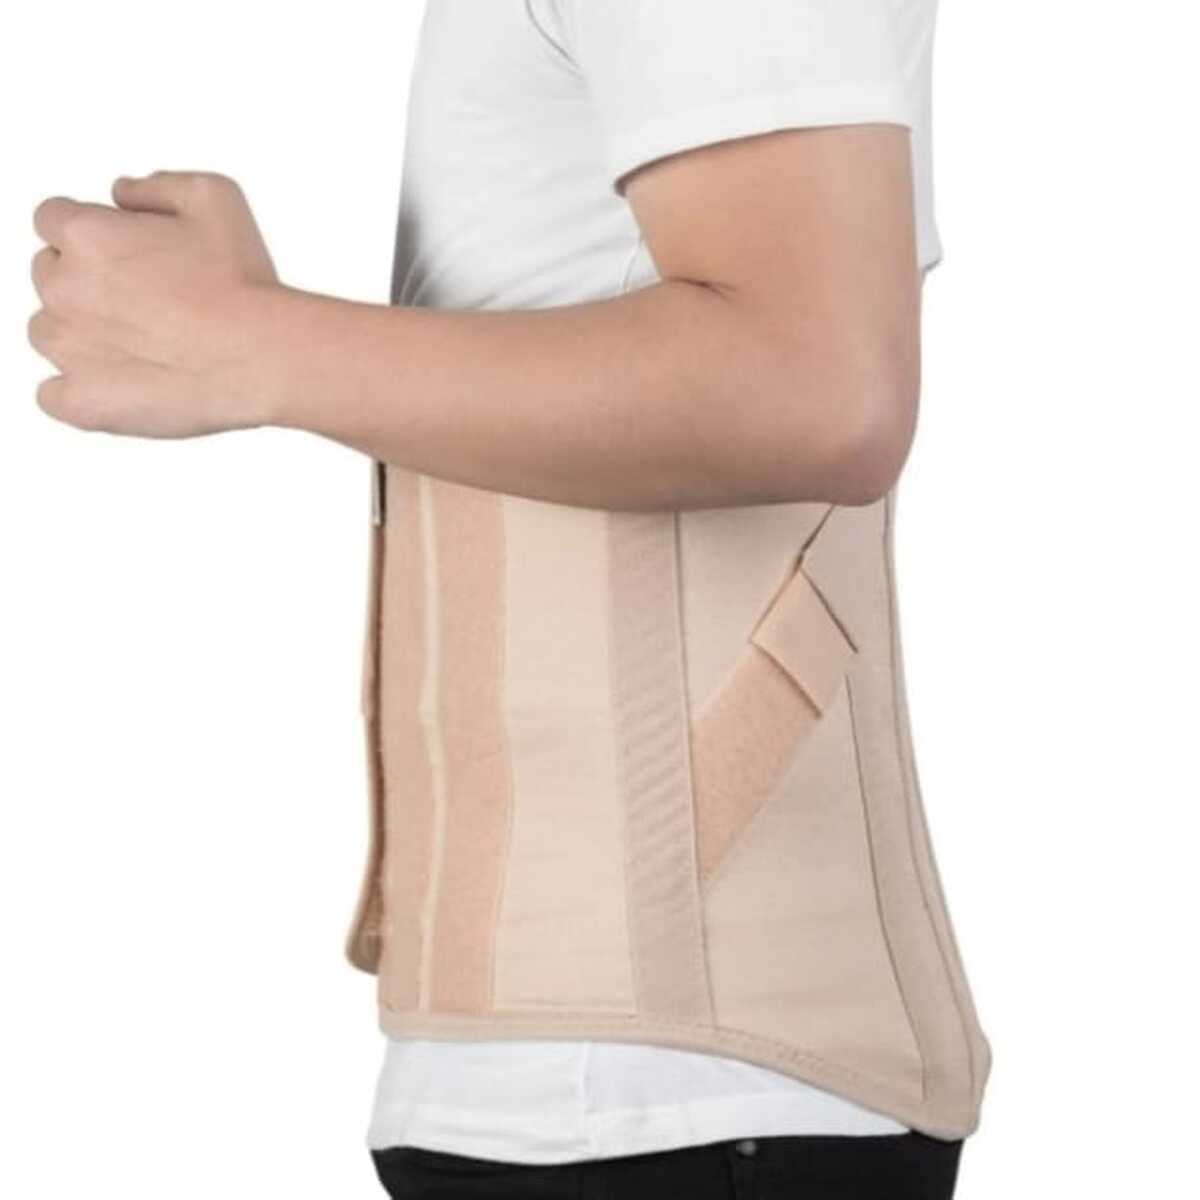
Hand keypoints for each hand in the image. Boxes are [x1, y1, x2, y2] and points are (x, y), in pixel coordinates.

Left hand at [29, 169, 280, 436]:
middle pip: (48, 275)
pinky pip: (52, 396)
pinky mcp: (81, 400)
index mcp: (86, 234)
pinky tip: (118, 384)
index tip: (122, 253)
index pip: (52, 219)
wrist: (262, 357)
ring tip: (139, 345)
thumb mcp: (214, 196)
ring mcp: (68, 348)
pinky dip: (77, 390)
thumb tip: (123, 194)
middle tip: (143, 300)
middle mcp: (63, 287)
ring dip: (80, 334)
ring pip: (47, 332)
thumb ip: (157, 184)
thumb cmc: (242, 285)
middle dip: (86, 282)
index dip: (90, 233)